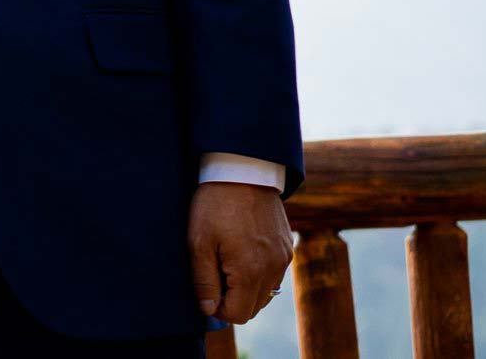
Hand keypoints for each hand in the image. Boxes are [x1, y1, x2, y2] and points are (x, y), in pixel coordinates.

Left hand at [188, 181, 292, 325]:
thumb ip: (204, 280)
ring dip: (246, 287)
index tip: (206, 288)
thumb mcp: (198, 242)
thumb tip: (208, 310)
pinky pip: (274, 274)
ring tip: (225, 259)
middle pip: (254, 307)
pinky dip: (258, 272)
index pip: (239, 314)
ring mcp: (284, 258)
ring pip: (266, 293)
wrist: (242, 171)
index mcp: (252, 271)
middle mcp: (274, 269)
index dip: (218, 308)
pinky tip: (241, 250)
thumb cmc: (215, 205)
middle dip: (232, 299)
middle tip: (213, 272)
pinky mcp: (287, 247)